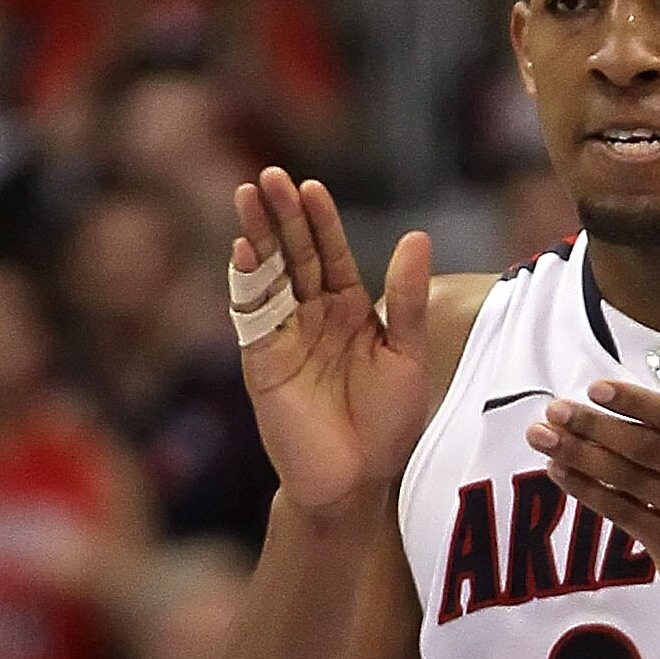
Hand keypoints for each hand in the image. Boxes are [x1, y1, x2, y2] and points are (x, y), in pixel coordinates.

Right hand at [231, 168, 432, 518]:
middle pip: (294, 254)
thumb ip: (407, 301)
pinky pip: (252, 317)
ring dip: (257, 236)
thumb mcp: (407, 357)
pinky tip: (242, 252)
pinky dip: (246, 284)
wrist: (357, 482)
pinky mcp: (262, 362)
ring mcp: (284, 336)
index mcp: (348, 309)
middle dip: (282, 215)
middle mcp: (312, 316)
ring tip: (247, 195)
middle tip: (269, 176)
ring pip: (268, 276)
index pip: (331, 253)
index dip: (320, 221)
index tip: (311, 187)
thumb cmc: (387, 425)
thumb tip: (417, 236)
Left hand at [526, 322, 659, 605]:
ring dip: (580, 457)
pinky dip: (587, 491)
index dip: (636, 402)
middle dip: (595, 428)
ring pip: (628, 481)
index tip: (595, 387)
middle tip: (554, 409)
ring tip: (542, 436)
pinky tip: (558, 471)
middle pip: (646, 449)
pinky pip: (621, 513)